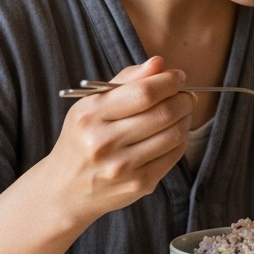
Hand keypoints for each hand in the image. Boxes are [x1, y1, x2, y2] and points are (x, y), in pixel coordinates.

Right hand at [46, 56, 193, 224]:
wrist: (66, 190)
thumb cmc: (83, 138)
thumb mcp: (92, 105)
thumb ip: (126, 81)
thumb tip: (158, 63)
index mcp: (90, 116)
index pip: (144, 92)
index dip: (169, 81)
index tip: (178, 77)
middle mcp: (103, 142)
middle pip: (164, 113)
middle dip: (184, 100)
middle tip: (186, 96)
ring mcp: (122, 167)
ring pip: (174, 134)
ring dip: (186, 118)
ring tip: (182, 113)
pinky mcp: (139, 184)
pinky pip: (174, 155)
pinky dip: (181, 139)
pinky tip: (174, 133)